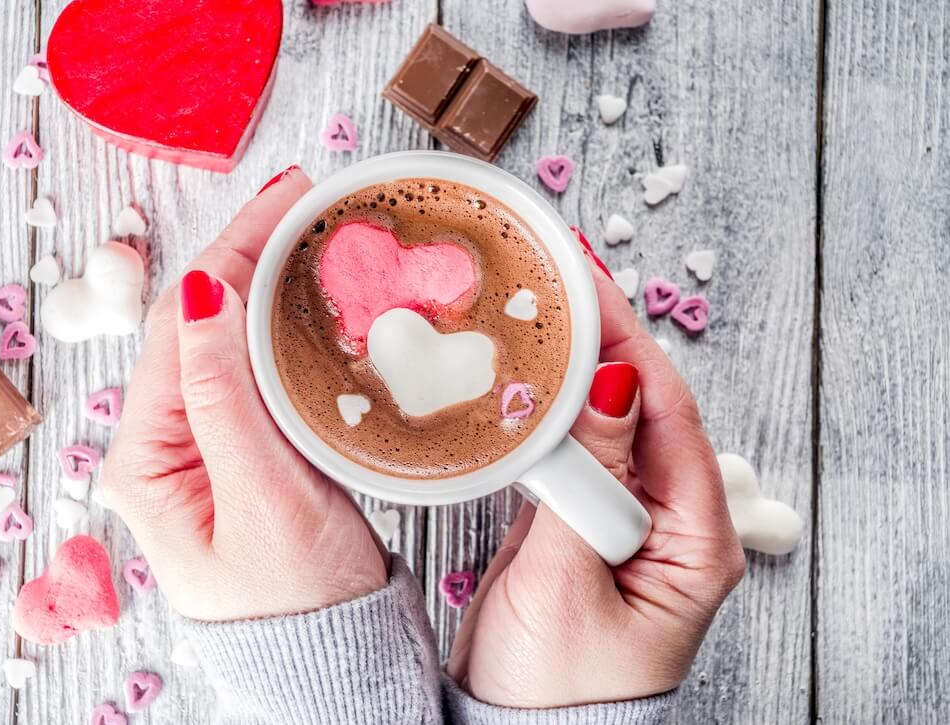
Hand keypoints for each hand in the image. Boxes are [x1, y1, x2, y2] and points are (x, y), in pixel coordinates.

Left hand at [100, 167, 387, 621]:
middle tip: (302, 198)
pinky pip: (251, 366)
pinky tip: (304, 293)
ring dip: (261, 278)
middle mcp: (162, 441)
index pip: (181, 326)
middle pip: (198, 321)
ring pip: (226, 337)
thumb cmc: (296, 599)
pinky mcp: (240, 445)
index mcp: (145, 457)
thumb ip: (227, 399)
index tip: (281, 203)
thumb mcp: (261, 499)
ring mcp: (201, 441)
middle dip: (245, 251)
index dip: (229, 253)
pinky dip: (277, 320)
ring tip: (304, 229)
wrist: (330, 654)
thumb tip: (204, 295)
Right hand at [446, 255, 745, 705]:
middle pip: (637, 405)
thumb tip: (610, 389)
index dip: (625, 340)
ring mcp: (620, 520)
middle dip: (597, 338)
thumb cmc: (555, 690)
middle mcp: (666, 521)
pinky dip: (543, 410)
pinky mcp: (577, 525)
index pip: (666, 411)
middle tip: (552, 275)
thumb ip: (589, 484)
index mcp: (692, 540)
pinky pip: (567, 450)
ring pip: (599, 421)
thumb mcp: (568, 582)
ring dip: (567, 367)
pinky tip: (519, 377)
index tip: (585, 282)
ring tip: (532, 308)